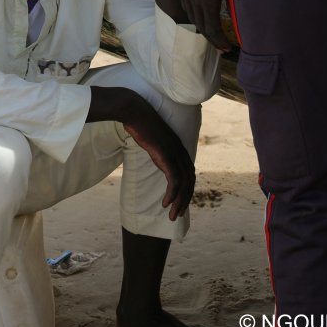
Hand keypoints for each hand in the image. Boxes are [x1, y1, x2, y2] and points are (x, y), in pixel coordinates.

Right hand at [122, 102, 196, 220]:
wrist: (135, 111)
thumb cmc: (140, 123)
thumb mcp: (152, 139)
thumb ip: (157, 147)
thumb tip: (154, 153)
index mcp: (178, 149)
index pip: (189, 174)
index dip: (186, 190)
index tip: (179, 203)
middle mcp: (180, 152)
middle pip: (190, 181)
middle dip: (185, 200)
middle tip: (177, 215)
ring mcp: (174, 154)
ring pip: (184, 184)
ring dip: (179, 202)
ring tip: (172, 215)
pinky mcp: (166, 155)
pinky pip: (174, 180)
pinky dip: (172, 193)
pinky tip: (165, 203)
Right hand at [176, 0, 231, 51]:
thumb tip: (235, 14)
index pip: (212, 28)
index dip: (219, 41)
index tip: (228, 48)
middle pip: (200, 26)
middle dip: (211, 38)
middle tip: (221, 45)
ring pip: (191, 16)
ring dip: (202, 26)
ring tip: (212, 32)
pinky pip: (186, 5)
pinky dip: (194, 13)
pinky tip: (201, 14)